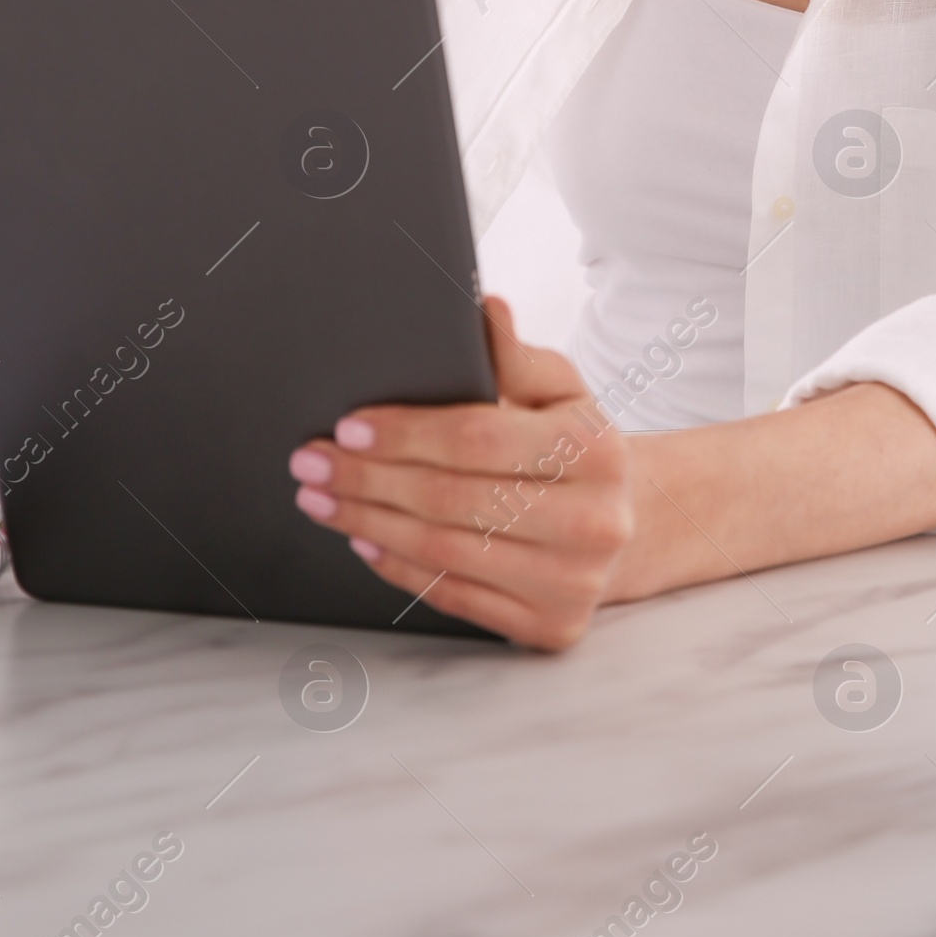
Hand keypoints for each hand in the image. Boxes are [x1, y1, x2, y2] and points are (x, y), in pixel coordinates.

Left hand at [289, 298, 632, 650]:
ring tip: (322, 500)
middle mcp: (593, 523)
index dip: (404, 433)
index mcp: (596, 450)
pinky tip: (365, 537)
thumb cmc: (575, 446)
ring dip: (368, 522)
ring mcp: (574, 583)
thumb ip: (515, 355)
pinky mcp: (551, 628)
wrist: (625, 523)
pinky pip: (454, 596)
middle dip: (367, 479)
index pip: (477, 438)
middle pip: (451, 499)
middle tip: (310, 463)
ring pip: (444, 551)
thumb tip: (483, 309)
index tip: (347, 428)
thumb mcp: (560, 389)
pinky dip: (398, 567)